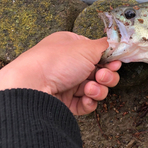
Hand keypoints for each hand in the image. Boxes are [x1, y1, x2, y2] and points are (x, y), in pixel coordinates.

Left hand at [0, 32, 121, 114]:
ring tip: (89, 89)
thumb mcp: (86, 47)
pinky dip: (89, 102)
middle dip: (106, 76)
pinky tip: (85, 99)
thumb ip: (105, 45)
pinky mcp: (64, 103)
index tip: (115, 63)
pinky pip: (85, 103)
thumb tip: (115, 43)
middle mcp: (68, 64)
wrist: (31, 87)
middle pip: (99, 72)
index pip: (96, 52)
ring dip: (98, 89)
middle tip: (102, 76)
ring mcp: (66, 84)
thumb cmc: (55, 61)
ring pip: (94, 88)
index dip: (109, 59)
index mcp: (70, 46)